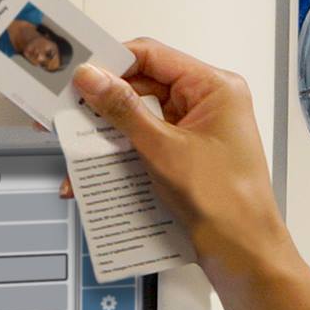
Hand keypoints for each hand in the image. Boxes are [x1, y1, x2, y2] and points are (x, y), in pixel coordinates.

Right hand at [73, 40, 292, 290]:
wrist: (244, 253)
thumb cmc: (226, 203)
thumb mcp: (164, 150)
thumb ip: (124, 110)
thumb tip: (93, 78)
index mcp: (215, 88)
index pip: (152, 56)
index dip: (111, 62)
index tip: (76, 72)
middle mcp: (208, 104)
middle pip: (143, 87)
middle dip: (103, 104)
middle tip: (65, 111)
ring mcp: (197, 131)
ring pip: (140, 119)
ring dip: (108, 134)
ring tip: (74, 145)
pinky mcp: (186, 156)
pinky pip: (146, 144)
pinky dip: (122, 155)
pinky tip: (96, 173)